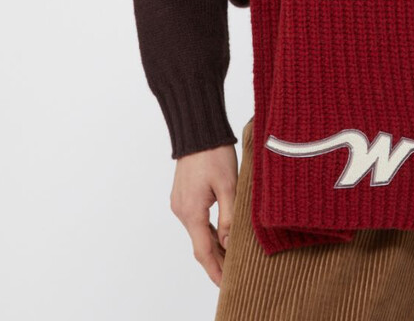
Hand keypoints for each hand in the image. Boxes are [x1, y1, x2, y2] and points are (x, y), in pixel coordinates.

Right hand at [170, 143, 238, 285]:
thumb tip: (230, 245)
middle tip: (233, 274)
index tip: (226, 285)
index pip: (204, 252)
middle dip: (216, 261)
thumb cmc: (214, 153)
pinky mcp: (183, 195)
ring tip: (231, 257)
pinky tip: (220, 234)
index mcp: (192, 212)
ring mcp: (180, 203)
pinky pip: (196, 220)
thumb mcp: (228, 185)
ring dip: (213, 245)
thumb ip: (229, 217)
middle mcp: (182, 211)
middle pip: (200, 245)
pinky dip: (208, 230)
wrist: (198, 129)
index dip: (215, 270)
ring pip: (198, 232)